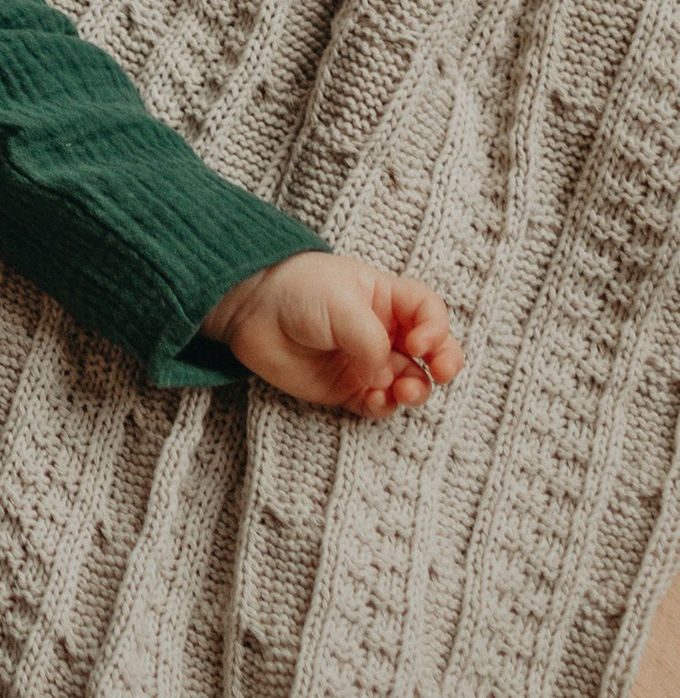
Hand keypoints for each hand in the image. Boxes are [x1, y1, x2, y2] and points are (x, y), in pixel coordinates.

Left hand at [203, 253, 462, 417]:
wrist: (251, 309)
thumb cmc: (297, 291)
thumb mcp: (341, 303)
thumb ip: (369, 339)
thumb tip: (384, 376)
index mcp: (389, 300)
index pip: (430, 314)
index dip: (435, 329)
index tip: (418, 342)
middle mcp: (384, 332)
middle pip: (432, 352)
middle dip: (445, 363)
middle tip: (442, 372)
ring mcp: (367, 362)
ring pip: (409, 382)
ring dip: (416, 390)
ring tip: (404, 391)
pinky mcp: (346, 388)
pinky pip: (377, 404)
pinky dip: (384, 406)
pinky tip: (377, 400)